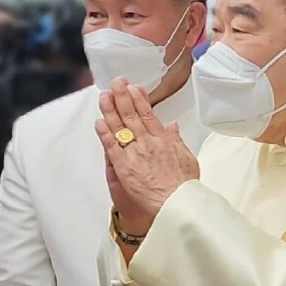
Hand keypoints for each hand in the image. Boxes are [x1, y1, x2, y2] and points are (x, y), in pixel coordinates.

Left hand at [95, 78, 199, 233]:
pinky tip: (99, 122)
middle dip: (123, 97)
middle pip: (132, 115)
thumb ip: (177, 140)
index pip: (149, 114)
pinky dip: (105, 133)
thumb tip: (172, 126)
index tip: (132, 87)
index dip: (139, 99)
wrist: (176, 202)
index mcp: (163, 140)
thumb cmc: (184, 185)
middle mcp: (148, 142)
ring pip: (120, 127)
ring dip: (110, 110)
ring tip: (104, 96)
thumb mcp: (187, 158)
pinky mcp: (124, 166)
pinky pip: (112, 147)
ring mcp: (135, 153)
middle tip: (116, 83)